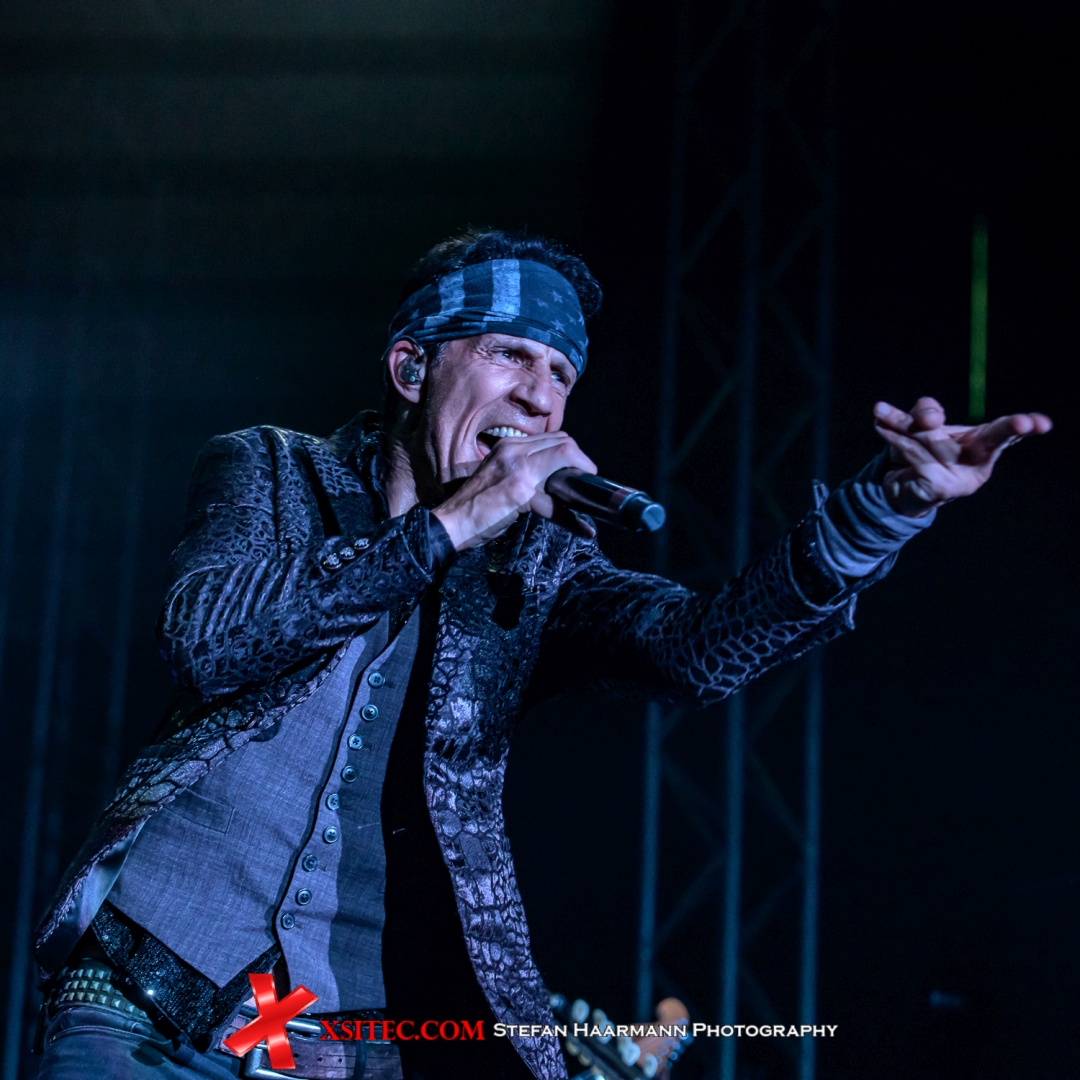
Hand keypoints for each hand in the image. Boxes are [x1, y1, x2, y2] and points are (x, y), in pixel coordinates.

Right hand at [433, 432, 597, 549]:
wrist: (450, 523)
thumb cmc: (473, 506)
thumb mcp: (498, 476)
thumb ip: (521, 469)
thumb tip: (550, 476)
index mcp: (508, 445)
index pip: (553, 437)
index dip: (572, 453)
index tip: (578, 472)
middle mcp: (513, 450)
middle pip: (564, 443)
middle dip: (582, 463)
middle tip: (586, 485)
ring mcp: (517, 468)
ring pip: (565, 458)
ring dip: (582, 481)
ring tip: (590, 500)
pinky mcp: (520, 492)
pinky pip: (555, 503)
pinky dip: (572, 519)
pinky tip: (583, 530)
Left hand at [873, 396, 1051, 516]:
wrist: (896, 486)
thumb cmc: (918, 451)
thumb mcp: (923, 426)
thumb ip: (927, 413)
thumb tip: (930, 418)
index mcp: (983, 444)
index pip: (1006, 432)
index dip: (1022, 426)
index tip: (1041, 424)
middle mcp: (979, 463)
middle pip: (994, 439)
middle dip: (1009, 429)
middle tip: (1024, 424)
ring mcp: (962, 479)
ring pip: (935, 439)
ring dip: (904, 423)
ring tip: (880, 410)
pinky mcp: (940, 487)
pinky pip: (915, 453)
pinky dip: (895, 438)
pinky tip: (879, 425)